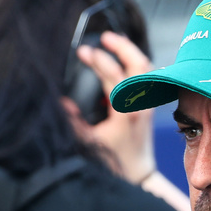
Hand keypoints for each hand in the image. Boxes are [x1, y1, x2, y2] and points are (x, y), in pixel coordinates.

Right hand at [64, 31, 158, 185]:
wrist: (139, 174)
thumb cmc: (115, 162)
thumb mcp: (89, 143)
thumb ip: (74, 122)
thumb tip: (62, 102)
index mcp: (126, 111)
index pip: (113, 76)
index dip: (97, 60)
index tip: (84, 52)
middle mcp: (141, 103)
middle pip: (138, 63)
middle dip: (121, 46)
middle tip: (104, 37)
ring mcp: (147, 103)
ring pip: (145, 67)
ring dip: (130, 52)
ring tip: (113, 42)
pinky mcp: (148, 105)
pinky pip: (145, 76)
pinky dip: (134, 64)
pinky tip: (123, 60)